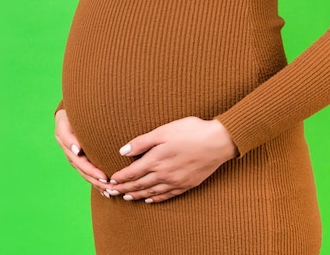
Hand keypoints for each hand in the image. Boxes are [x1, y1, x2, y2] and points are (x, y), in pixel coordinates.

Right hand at [54, 109, 110, 194]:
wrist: (70, 112)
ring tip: (111, 192)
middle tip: (111, 188)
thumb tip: (77, 151)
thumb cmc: (69, 116)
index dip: (92, 172)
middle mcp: (73, 155)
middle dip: (98, 182)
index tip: (104, 177)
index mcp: (68, 149)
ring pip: (88, 175)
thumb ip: (68, 137)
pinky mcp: (83, 158)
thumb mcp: (64, 124)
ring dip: (99, 184)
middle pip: (86, 173)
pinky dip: (98, 182)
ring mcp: (77, 158)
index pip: (81, 164)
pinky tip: (107, 190)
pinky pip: (90, 172)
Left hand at [107, 116, 238, 202]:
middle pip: (139, 184)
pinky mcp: (187, 184)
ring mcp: (176, 181)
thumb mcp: (164, 131)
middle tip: (111, 193)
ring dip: (137, 195)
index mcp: (156, 160)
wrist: (219, 142)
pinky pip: (167, 196)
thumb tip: (123, 151)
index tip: (110, 180)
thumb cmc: (191, 131)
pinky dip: (155, 198)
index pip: (132, 172)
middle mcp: (164, 174)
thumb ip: (142, 142)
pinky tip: (150, 199)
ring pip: (151, 192)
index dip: (120, 177)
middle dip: (123, 189)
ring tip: (126, 197)